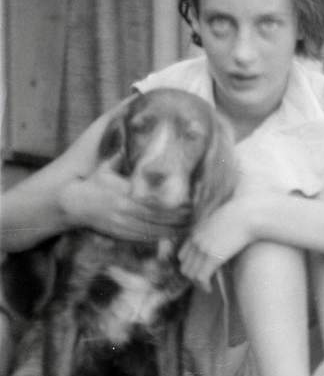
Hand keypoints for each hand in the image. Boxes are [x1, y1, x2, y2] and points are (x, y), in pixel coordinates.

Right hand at [60, 158, 189, 241]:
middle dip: (180, 218)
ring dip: (176, 229)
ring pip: (155, 231)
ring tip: (193, 224)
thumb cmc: (93, 182)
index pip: (155, 202)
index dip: (174, 204)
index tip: (191, 200)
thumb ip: (123, 156)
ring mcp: (123, 225)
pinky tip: (177, 233)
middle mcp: (125, 211)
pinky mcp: (122, 235)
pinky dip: (164, 237)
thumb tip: (134, 137)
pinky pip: (147, 238)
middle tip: (198, 213)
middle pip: (160, 218)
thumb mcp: (107, 166)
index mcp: (124, 193)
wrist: (72, 204)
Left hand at [178, 196, 255, 290]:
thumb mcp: (221, 222)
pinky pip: (200, 277)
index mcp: (196, 232)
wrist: (247, 215)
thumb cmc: (241, 216)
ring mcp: (202, 249)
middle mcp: (195, 241)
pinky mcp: (212, 257)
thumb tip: (220, 242)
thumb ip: (214, 232)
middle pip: (184, 267)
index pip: (182, 255)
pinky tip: (210, 289)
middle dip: (192, 278)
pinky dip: (203, 286)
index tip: (199, 272)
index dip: (189, 266)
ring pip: (190, 274)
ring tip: (207, 288)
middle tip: (204, 283)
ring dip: (197, 284)